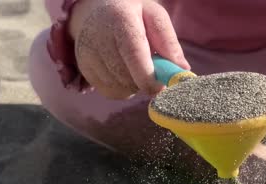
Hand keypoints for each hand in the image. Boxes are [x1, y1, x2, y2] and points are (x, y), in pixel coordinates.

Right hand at [68, 0, 188, 99]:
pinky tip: (123, 72)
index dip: (148, 77)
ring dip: (134, 85)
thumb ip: (168, 42)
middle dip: (145, 81)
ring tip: (135, 66)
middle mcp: (99, 36)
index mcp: (120, 19)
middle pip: (127, 76)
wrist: (97, 10)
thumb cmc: (132, 13)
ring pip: (119, 87)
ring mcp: (87, 53)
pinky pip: (109, 91)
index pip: (134, 54)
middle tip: (152, 70)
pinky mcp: (83, 67)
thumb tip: (181, 70)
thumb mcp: (154, 16)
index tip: (161, 88)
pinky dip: (122, 88)